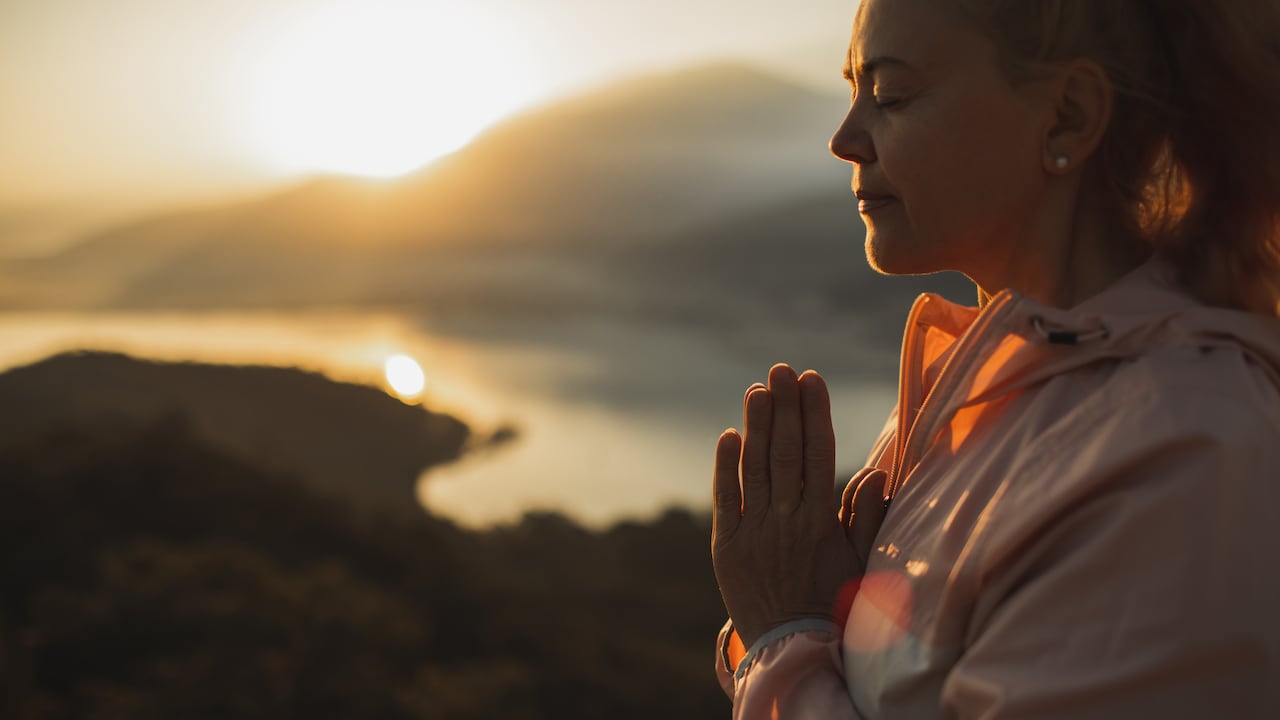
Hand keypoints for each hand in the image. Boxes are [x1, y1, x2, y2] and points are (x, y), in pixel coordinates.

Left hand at [711, 364, 888, 647]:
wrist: (794, 650)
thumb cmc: (835, 604)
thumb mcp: (861, 563)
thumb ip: (865, 516)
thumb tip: (873, 471)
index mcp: (821, 523)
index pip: (818, 455)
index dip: (814, 414)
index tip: (812, 379)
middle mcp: (785, 522)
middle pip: (785, 453)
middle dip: (784, 407)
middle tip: (781, 369)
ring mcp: (753, 533)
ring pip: (754, 469)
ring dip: (756, 426)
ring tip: (757, 389)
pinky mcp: (726, 547)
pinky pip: (725, 499)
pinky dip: (726, 467)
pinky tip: (729, 436)